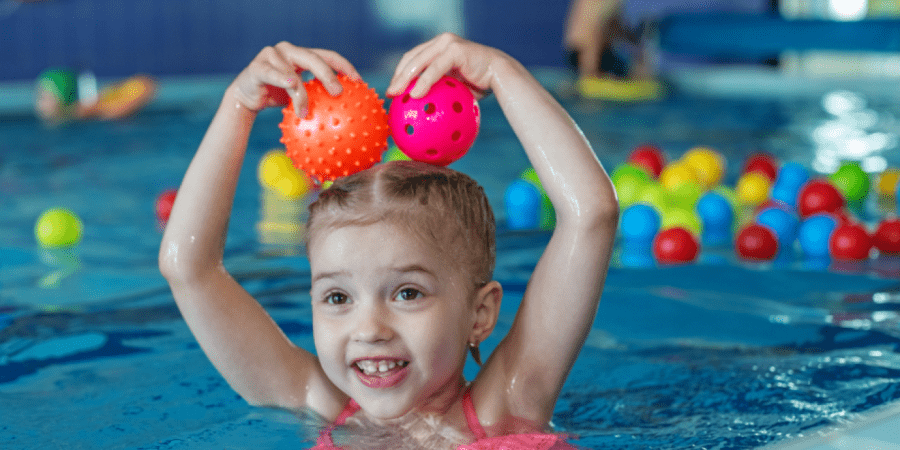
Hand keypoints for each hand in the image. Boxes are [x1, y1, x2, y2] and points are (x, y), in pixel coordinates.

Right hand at [231, 42, 360, 115]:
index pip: (328, 56)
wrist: (246, 99)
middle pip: (314, 58)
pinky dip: (282, 79)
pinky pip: (272, 74)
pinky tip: (292, 86)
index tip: (360, 82)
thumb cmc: (277, 98)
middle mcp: (289, 51)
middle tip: (339, 92)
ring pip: (292, 72)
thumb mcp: (300, 97)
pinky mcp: (257, 65)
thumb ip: (319, 98)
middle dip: (328, 74)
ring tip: (306, 112)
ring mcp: (272, 55)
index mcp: (303, 56)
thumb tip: (348, 116)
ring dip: (300, 94)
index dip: (345, 66)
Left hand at [386, 33, 505, 99]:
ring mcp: (447, 43)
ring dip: (405, 79)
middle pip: (412, 58)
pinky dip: (423, 81)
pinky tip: (415, 94)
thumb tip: (422, 109)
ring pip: (420, 61)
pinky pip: (434, 68)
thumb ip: (438, 90)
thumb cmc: (479, 84)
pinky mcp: (455, 49)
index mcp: (439, 48)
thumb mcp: (454, 87)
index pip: (413, 58)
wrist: (501, 75)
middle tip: (390, 94)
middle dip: (398, 77)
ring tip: (397, 94)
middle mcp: (441, 41)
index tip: (393, 91)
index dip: (400, 73)